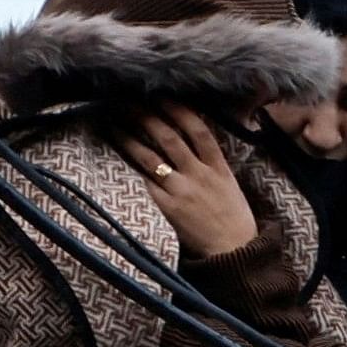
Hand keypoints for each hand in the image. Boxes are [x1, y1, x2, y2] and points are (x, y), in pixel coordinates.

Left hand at [111, 103, 257, 257]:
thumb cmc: (233, 217)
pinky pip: (146, 182)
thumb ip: (212, 163)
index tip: (162, 96)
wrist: (234, 250)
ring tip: (112, 123)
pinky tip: (117, 156)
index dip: (179, 111)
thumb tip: (193, 141)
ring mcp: (182, 190)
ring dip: (129, 138)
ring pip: (151, 157)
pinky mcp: (167, 207)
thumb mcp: (230, 184)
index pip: (198, 130)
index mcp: (219, 167)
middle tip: (128, 102)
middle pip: (169, 138)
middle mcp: (199, 174)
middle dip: (147, 117)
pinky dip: (132, 167)